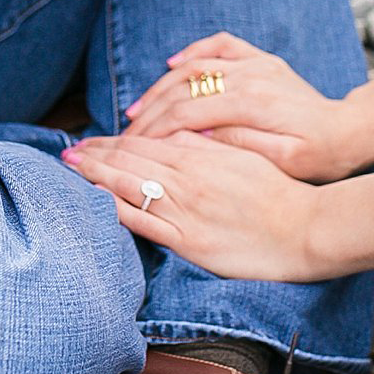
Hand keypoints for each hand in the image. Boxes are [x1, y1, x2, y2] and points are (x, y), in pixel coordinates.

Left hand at [63, 131, 342, 281]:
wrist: (306, 230)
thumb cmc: (280, 194)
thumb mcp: (245, 156)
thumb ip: (208, 144)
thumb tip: (177, 132)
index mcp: (201, 156)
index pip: (145, 142)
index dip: (113, 140)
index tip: (91, 139)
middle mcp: (187, 179)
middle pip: (130, 160)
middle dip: (95, 154)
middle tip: (67, 151)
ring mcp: (185, 210)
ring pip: (129, 185)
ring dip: (95, 175)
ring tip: (70, 168)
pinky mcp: (188, 241)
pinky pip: (143, 222)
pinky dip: (115, 209)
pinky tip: (93, 203)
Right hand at [124, 32, 373, 181]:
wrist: (352, 130)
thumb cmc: (320, 155)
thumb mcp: (284, 160)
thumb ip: (241, 145)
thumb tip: (200, 134)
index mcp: (252, 103)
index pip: (187, 113)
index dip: (155, 132)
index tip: (132, 150)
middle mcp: (251, 76)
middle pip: (183, 90)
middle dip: (149, 113)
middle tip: (124, 136)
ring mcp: (256, 63)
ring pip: (194, 67)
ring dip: (161, 87)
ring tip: (138, 111)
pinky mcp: (262, 59)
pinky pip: (221, 45)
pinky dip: (194, 52)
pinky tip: (173, 65)